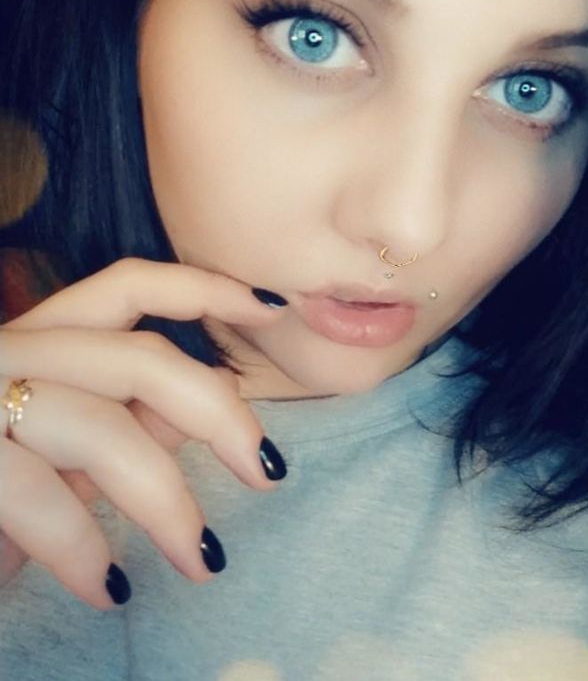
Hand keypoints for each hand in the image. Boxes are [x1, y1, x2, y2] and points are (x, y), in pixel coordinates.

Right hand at [0, 258, 287, 609]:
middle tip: (269, 473)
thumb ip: (135, 412)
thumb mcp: (72, 444)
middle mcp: (11, 351)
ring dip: (166, 504)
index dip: (203, 286)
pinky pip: (39, 498)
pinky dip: (84, 549)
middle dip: (219, 416)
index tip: (272, 305)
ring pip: (102, 431)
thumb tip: (219, 393)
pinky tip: (109, 590)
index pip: (128, 285)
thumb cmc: (1, 485)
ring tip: (203, 560)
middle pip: (140, 360)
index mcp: (43, 337)